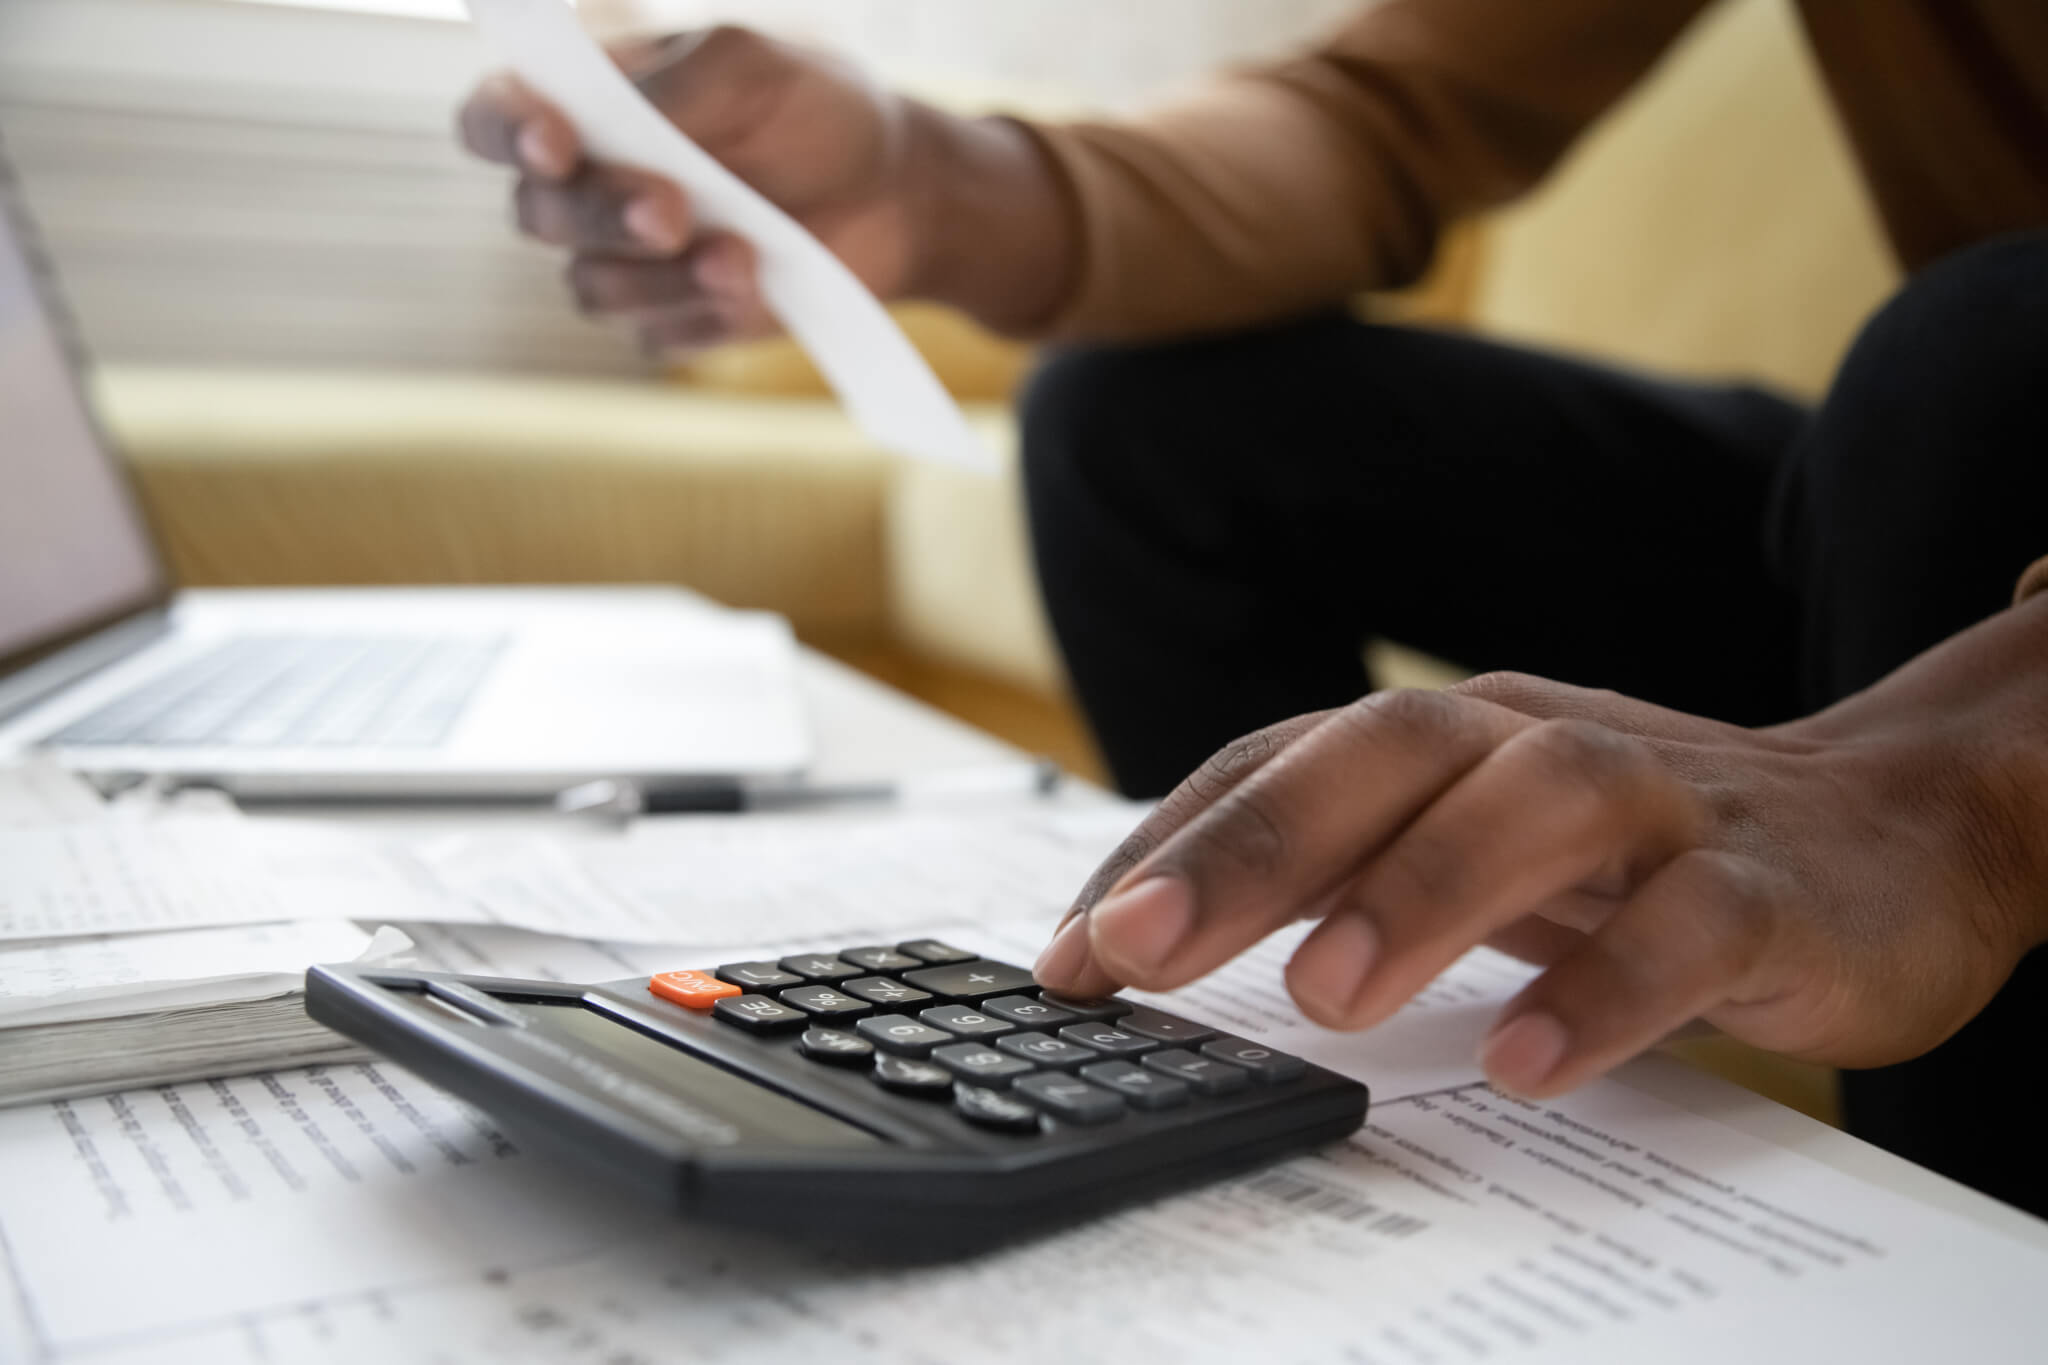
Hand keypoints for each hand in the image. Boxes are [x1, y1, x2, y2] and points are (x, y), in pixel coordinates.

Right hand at [457, 27, 1072, 351]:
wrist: (896, 191)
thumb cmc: (816, 109)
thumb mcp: (755, 65)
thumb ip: (681, 84)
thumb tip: (617, 119)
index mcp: (588, 106)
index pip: (495, 120)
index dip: (505, 132)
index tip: (556, 143)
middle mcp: (592, 187)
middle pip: (538, 216)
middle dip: (604, 216)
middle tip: (673, 210)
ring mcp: (629, 263)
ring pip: (593, 288)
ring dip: (665, 276)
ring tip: (743, 254)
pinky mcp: (676, 320)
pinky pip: (656, 335)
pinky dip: (705, 314)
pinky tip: (757, 288)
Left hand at [1034, 601, 2047, 1096]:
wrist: (1887, 827)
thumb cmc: (1631, 847)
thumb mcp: (1468, 842)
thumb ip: (1335, 870)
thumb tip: (1144, 939)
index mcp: (1447, 735)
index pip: (1280, 760)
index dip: (1166, 846)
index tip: (1067, 955)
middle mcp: (1533, 740)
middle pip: (1385, 751)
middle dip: (1249, 848)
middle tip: (1136, 951)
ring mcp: (1655, 799)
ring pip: (1532, 806)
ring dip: (1416, 893)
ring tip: (1324, 1000)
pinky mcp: (1761, 883)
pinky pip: (1684, 923)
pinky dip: (1603, 985)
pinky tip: (1525, 1061)